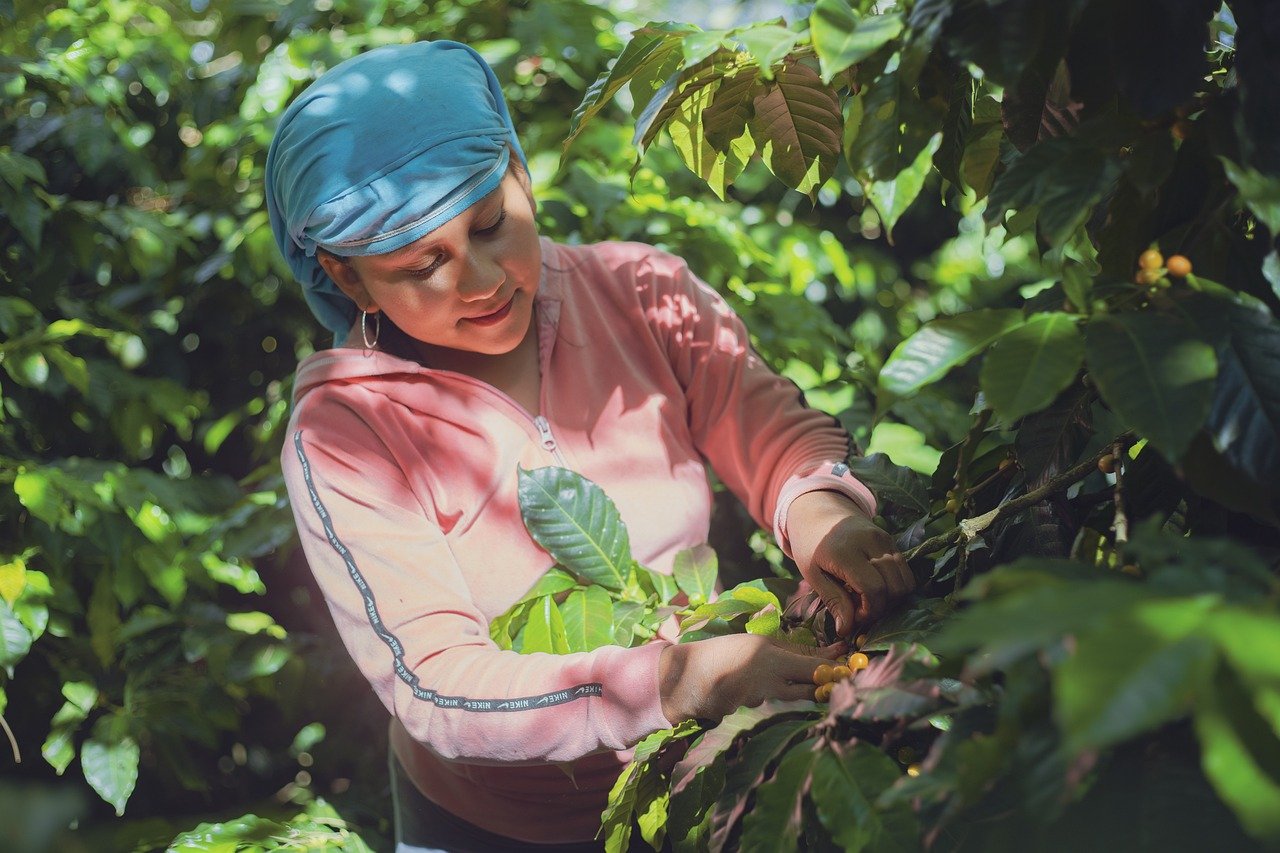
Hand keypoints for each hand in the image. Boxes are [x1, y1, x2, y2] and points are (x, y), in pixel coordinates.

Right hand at [658, 634, 843, 723]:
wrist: (685, 680)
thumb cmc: (723, 653)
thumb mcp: (757, 643)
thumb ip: (792, 650)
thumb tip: (830, 651)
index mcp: (771, 659)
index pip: (817, 668)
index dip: (838, 671)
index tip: (855, 668)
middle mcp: (769, 684)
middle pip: (813, 691)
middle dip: (828, 688)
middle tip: (840, 682)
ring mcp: (761, 704)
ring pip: (795, 702)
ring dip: (803, 696)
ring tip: (801, 686)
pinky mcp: (752, 718)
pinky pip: (776, 710)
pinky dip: (779, 704)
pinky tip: (768, 697)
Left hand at [786, 491, 914, 636]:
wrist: (819, 513)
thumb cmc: (811, 546)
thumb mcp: (813, 574)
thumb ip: (833, 600)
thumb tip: (847, 630)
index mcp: (846, 551)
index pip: (873, 589)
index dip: (869, 611)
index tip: (855, 617)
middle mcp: (870, 542)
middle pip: (894, 587)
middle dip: (881, 608)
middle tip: (861, 610)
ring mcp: (885, 539)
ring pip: (905, 581)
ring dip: (892, 598)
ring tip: (868, 599)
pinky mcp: (892, 540)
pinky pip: (905, 571)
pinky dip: (896, 586)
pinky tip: (876, 587)